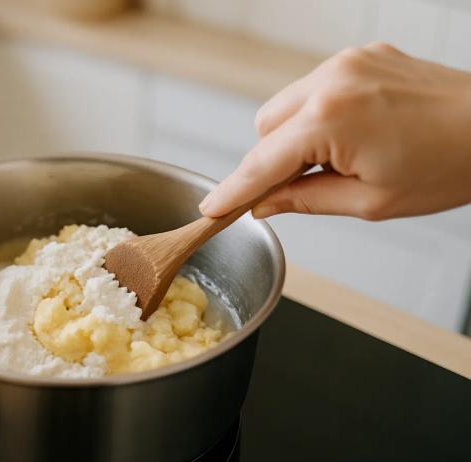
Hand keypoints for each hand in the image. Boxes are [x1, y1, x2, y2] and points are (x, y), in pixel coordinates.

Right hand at [199, 42, 470, 220]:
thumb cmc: (449, 166)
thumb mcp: (370, 202)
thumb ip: (306, 201)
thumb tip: (265, 204)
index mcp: (332, 119)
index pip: (263, 161)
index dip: (235, 190)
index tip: (211, 207)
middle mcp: (332, 80)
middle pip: (265, 127)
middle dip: (272, 161)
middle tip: (299, 189)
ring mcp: (347, 63)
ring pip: (286, 106)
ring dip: (294, 136)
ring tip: (336, 160)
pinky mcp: (361, 57)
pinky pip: (315, 88)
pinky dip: (317, 115)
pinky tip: (351, 134)